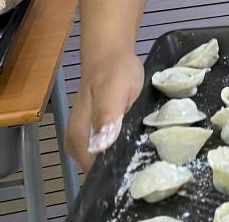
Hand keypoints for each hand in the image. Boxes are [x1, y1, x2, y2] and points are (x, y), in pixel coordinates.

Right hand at [66, 51, 144, 171]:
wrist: (112, 54)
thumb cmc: (113, 71)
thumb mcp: (113, 91)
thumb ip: (106, 117)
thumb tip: (99, 147)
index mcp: (79, 139)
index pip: (96, 172)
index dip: (116, 174)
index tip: (140, 169)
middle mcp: (79, 145)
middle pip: (102, 169)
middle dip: (123, 167)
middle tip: (149, 159)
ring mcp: (88, 140)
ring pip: (107, 160)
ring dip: (125, 157)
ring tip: (148, 150)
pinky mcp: (99, 133)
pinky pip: (112, 149)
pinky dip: (125, 147)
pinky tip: (140, 141)